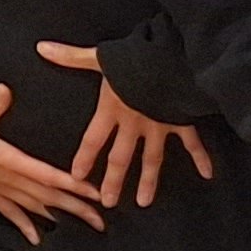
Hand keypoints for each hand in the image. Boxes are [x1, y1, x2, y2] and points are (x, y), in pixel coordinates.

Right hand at [0, 82, 107, 243]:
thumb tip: (5, 89)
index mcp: (9, 161)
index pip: (47, 174)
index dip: (71, 183)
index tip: (92, 191)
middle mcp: (9, 180)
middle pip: (48, 196)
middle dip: (76, 207)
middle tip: (101, 219)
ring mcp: (0, 191)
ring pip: (36, 207)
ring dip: (61, 217)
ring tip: (83, 226)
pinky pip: (11, 214)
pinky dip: (26, 226)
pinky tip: (38, 239)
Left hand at [34, 41, 214, 205]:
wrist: (171, 59)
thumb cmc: (135, 59)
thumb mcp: (101, 57)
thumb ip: (72, 57)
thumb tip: (42, 49)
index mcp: (112, 110)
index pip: (93, 140)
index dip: (84, 159)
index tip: (77, 177)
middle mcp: (134, 124)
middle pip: (121, 158)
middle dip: (114, 181)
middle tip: (109, 202)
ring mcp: (159, 126)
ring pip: (153, 159)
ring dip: (148, 181)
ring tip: (144, 202)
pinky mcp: (181, 121)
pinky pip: (192, 143)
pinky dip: (201, 158)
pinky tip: (207, 175)